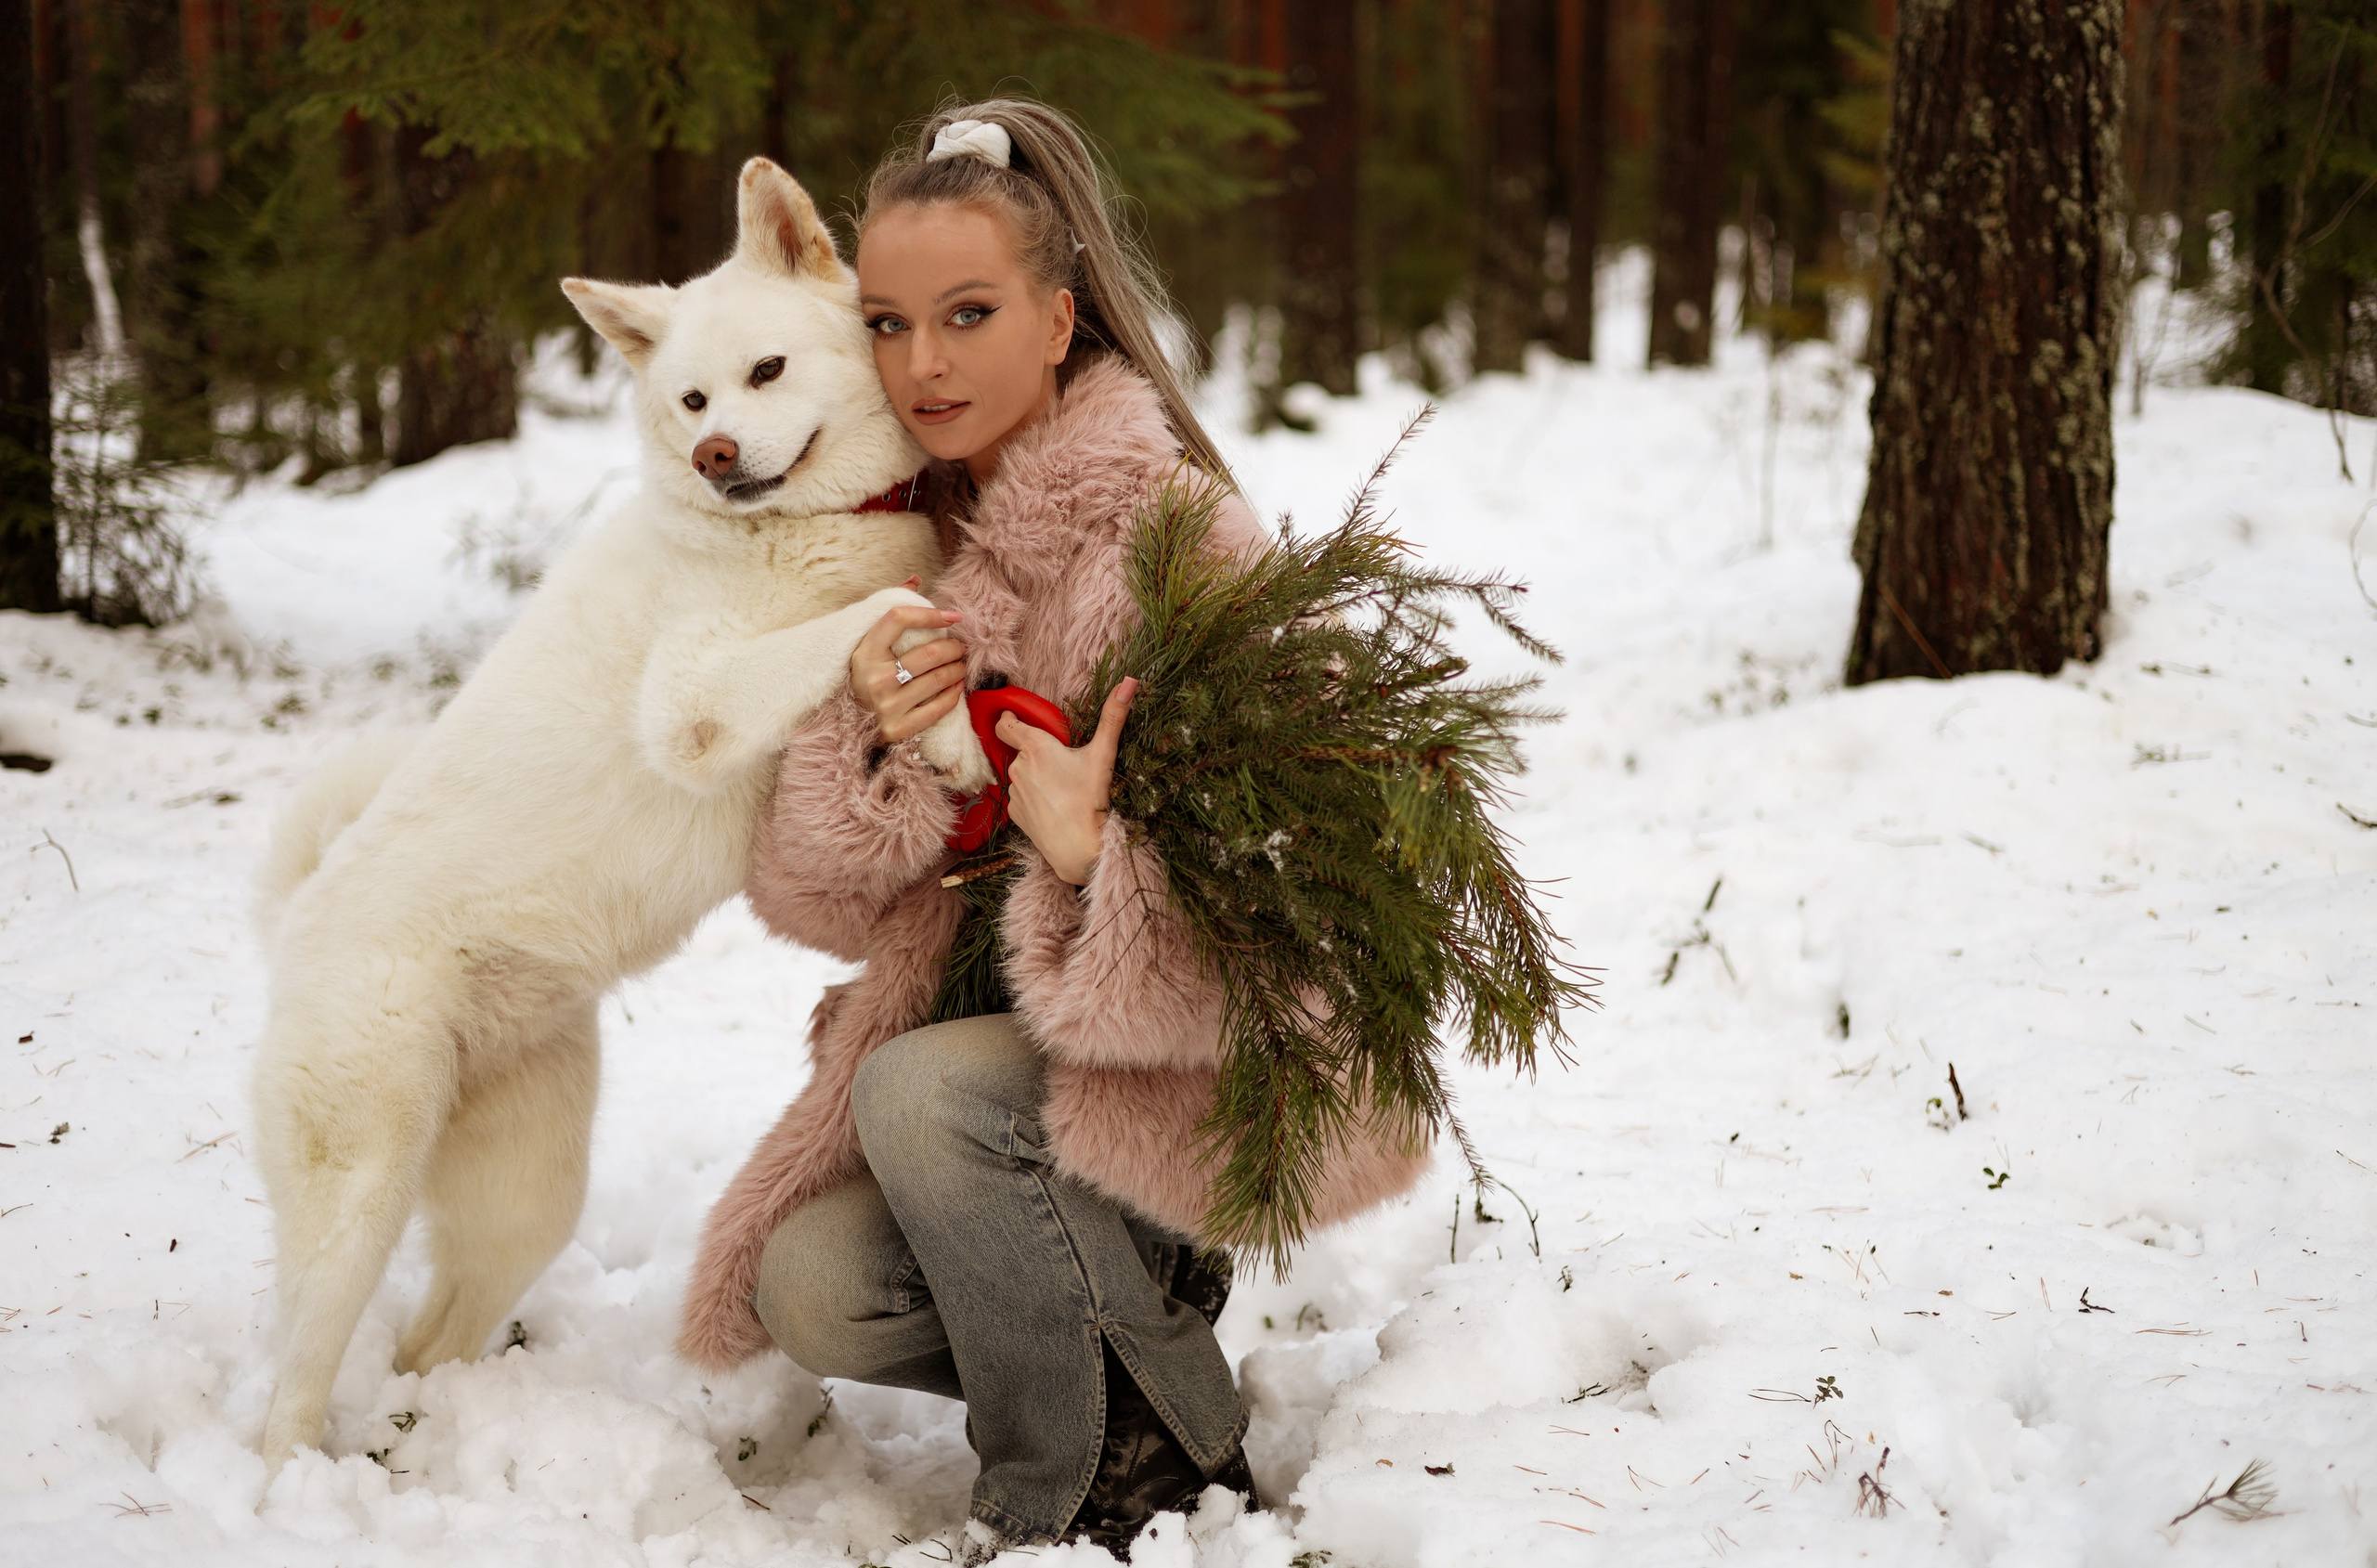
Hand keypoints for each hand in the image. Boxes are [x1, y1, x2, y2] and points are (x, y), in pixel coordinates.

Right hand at [852, 583, 964, 744]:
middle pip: (929, 654)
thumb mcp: (868, 645)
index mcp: (864, 653)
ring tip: (961, 664)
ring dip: (958, 669)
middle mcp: (874, 679)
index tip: (953, 616)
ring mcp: (886, 706)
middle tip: (961, 647)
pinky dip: (954, 695)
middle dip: (953, 648)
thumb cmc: (864, 676)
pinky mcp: (898, 729)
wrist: (847, 724)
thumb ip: (891, 613)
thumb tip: (915, 581)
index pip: (899, 619)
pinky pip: (938, 709)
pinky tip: (957, 686)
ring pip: (938, 680)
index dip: (930, 614)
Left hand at [998, 678, 1135, 885]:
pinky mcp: (1014, 812)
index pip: (1007, 725)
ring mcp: (1014, 791)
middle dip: (1037, 753)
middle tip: (1062, 764)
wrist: (1078, 847)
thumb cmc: (1089, 799)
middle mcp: (1018, 767)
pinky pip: (1021, 796)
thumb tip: (1129, 682)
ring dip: (1035, 776)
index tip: (1012, 716)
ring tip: (1060, 788)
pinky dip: (1034, 796)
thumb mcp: (1103, 754)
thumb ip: (1113, 716)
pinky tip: (1053, 805)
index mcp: (1036, 747)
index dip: (1008, 718)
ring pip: (1022, 774)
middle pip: (1021, 751)